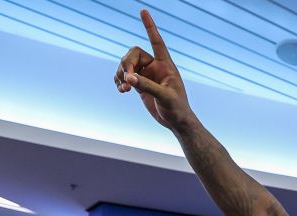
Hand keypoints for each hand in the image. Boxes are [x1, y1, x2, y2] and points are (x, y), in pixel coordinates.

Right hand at [115, 10, 195, 130]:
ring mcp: (146, 75)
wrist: (176, 122)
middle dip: (126, 65)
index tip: (143, 11)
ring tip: (123, 89)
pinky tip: (121, 91)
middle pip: (133, 54)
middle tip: (127, 80)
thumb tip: (129, 78)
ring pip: (126, 66)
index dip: (150, 27)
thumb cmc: (177, 108)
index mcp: (166, 65)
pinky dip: (119, 81)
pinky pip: (124, 77)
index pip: (157, 41)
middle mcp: (155, 66)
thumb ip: (147, 86)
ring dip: (120, 74)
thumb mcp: (165, 97)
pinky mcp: (139, 85)